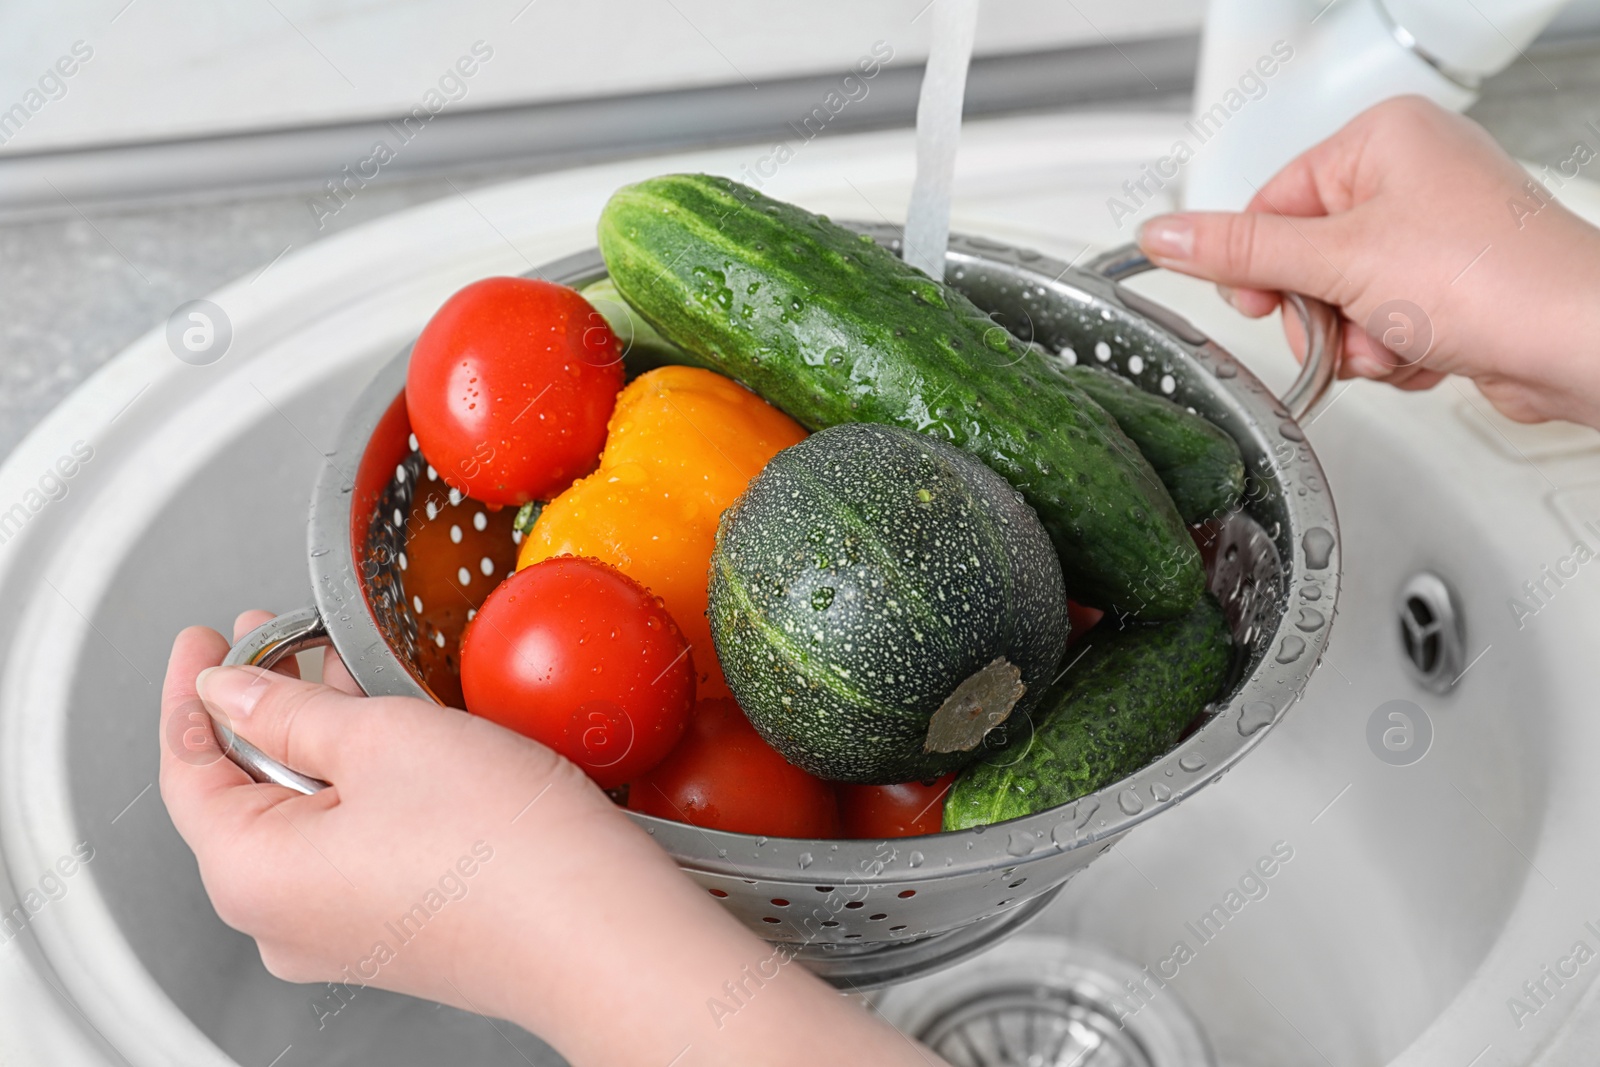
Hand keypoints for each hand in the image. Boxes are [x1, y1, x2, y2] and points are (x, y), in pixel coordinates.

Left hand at [160, 612, 939, 1066]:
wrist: (602, 930)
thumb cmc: (505, 855)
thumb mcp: (382, 739)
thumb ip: (290, 708)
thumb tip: (231, 690)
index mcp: (251, 876)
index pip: (187, 765)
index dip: (195, 685)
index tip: (209, 636)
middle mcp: (282, 922)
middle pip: (246, 791)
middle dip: (267, 706)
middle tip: (282, 635)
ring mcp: (341, 933)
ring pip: (307, 814)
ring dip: (323, 739)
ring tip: (351, 675)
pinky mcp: (396, 931)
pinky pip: (353, 843)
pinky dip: (362, 783)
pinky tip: (397, 736)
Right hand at [1136, 95, 1599, 426]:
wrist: (1577, 343)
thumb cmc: (1493, 279)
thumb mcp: (1337, 260)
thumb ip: (1240, 252)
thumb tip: (1164, 235)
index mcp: (1381, 140)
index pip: (1271, 202)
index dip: (1259, 263)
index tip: (1261, 299)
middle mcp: (1409, 177)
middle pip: (1301, 259)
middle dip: (1318, 313)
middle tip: (1346, 322)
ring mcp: (1431, 234)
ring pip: (1337, 303)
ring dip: (1354, 341)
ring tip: (1397, 341)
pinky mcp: (1447, 287)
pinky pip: (1378, 326)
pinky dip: (1390, 352)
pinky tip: (1423, 351)